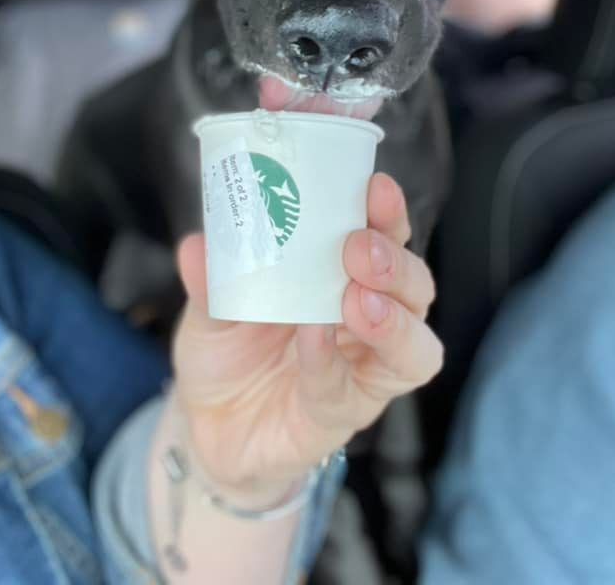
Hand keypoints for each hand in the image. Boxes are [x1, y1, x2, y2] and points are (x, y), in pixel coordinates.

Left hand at [171, 173, 441, 504]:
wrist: (207, 426)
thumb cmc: (226, 353)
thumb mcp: (211, 309)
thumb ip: (210, 281)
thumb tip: (198, 243)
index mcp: (344, 276)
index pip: (385, 237)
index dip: (387, 212)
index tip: (374, 187)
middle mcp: (370, 317)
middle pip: (415, 285)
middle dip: (395, 261)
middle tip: (358, 246)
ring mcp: (365, 368)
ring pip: (416, 344)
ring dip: (394, 318)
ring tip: (358, 297)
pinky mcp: (348, 412)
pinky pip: (356, 388)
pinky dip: (334, 360)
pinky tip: (314, 339)